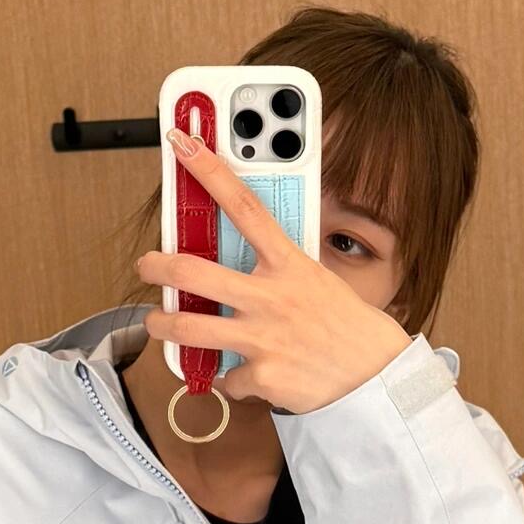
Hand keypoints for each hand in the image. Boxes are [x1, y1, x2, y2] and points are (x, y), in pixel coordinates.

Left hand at [136, 125, 410, 411]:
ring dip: (162, 324)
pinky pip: (224, 376)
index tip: (183, 145)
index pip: (245, 206)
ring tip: (158, 322)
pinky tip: (240, 374)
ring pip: (187, 327)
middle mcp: (270, 296)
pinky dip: (227, 378)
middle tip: (147, 265)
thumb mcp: (318, 280)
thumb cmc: (348, 327)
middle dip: (156, 266)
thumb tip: (245, 260)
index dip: (210, 172)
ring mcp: (262, 336)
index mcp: (289, 265)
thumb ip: (280, 270)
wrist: (375, 377)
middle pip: (192, 271)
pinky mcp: (260, 375)